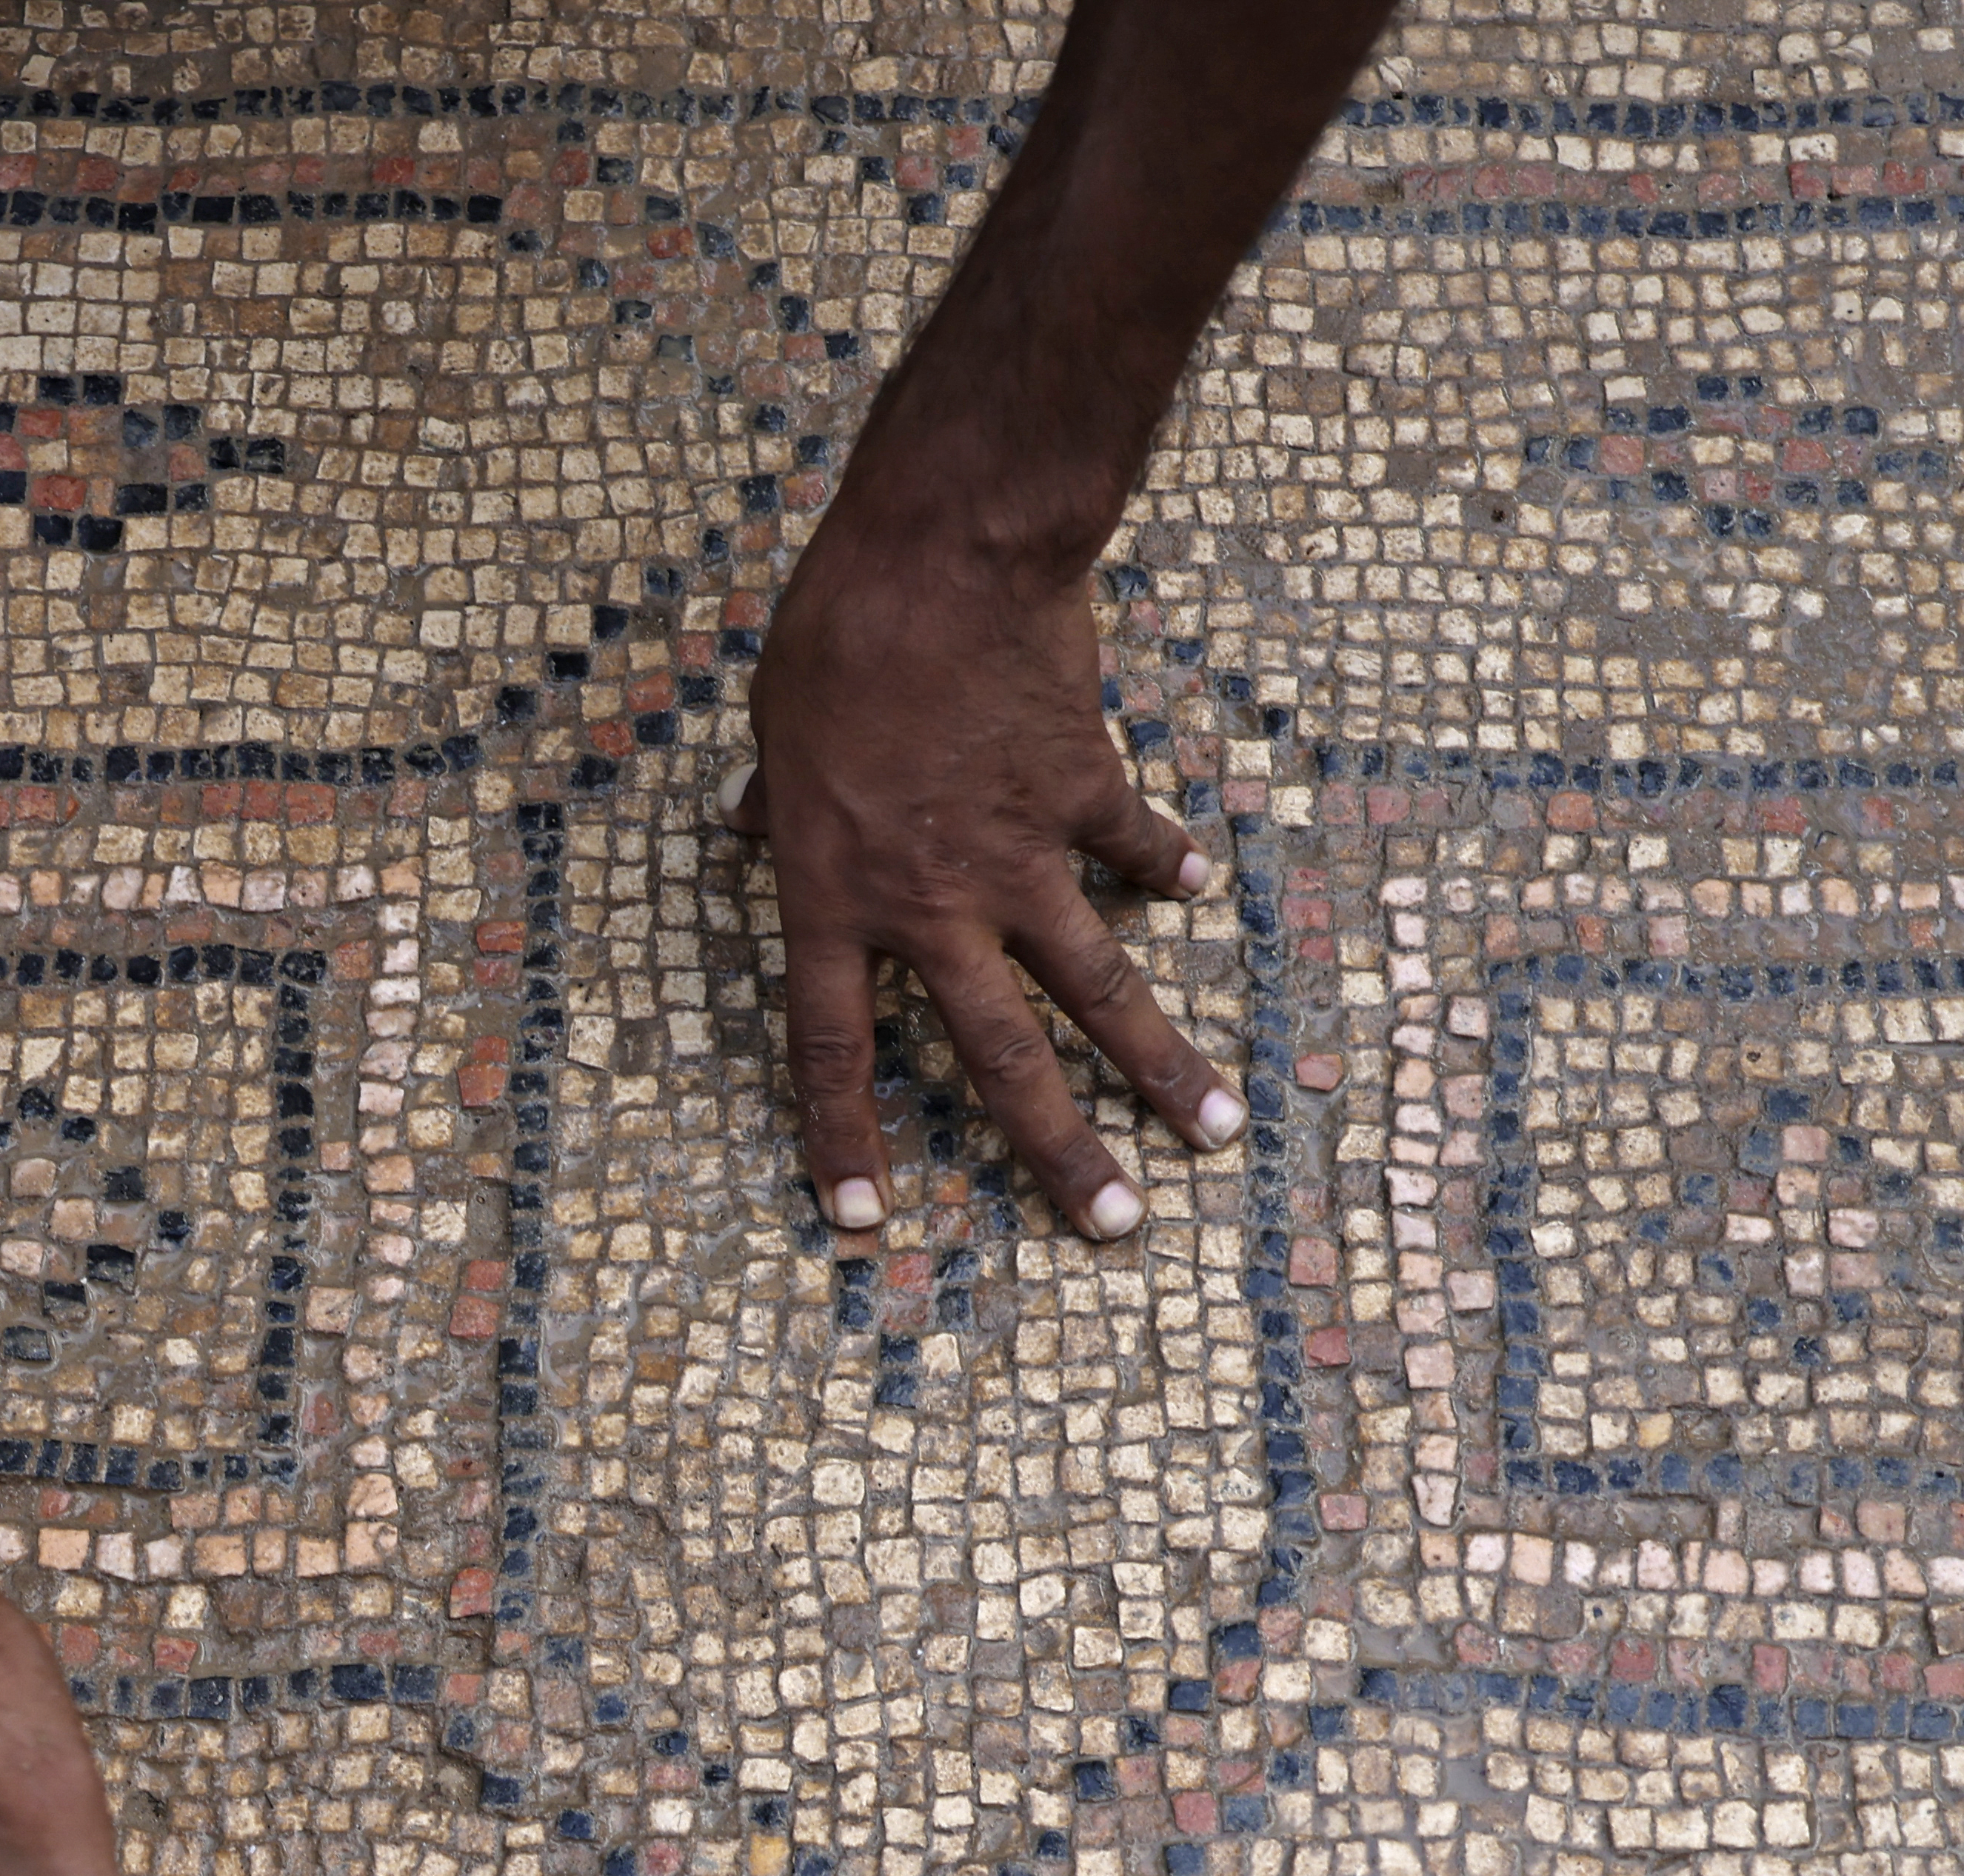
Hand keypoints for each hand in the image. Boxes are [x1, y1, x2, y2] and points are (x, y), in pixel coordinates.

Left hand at [738, 504, 1242, 1239]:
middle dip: (1062, 1153)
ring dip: (1162, 1064)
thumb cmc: (836, 636)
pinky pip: (1129, 844)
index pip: (830, 1050)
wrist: (943, 559)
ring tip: (1215, 1129)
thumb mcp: (773, 730)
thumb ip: (774, 803)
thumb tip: (748, 824)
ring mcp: (1020, 857)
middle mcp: (934, 905)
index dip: (843, 1138)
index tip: (864, 1221)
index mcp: (836, 899)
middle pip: (1004, 1059)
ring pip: (1100, 988)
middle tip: (1115, 1227)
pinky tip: (1196, 886)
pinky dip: (1163, 862)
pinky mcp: (1083, 793)